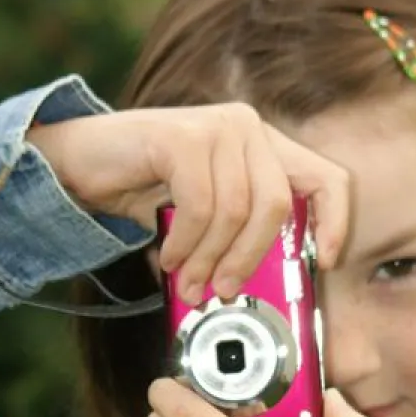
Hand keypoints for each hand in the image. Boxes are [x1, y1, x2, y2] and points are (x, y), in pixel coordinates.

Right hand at [27, 103, 349, 302]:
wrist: (80, 160)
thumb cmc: (147, 189)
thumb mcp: (206, 215)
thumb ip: (238, 235)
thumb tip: (262, 287)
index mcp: (265, 146)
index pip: (326, 178)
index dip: (335, 222)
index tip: (326, 261)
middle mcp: (248, 127)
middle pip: (276, 205)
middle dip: (249, 259)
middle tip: (224, 290)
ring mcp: (217, 126)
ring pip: (236, 211)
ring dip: (210, 259)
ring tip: (189, 280)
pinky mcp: (183, 135)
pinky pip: (200, 206)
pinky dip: (186, 244)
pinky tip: (171, 257)